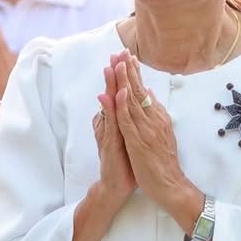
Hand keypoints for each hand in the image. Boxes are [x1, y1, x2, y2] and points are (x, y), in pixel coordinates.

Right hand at [92, 50, 136, 202]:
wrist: (116, 186)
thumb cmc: (126, 164)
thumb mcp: (129, 139)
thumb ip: (127, 121)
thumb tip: (131, 105)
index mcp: (120, 122)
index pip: (122, 95)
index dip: (123, 77)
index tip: (125, 58)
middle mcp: (112, 125)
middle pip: (114, 96)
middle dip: (115, 75)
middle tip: (114, 54)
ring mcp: (110, 134)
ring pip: (111, 106)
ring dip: (111, 86)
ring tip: (111, 68)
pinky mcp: (111, 144)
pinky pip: (113, 124)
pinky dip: (114, 109)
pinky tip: (115, 96)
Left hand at [113, 54, 202, 227]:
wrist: (170, 185)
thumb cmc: (162, 161)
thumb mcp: (160, 133)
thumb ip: (154, 112)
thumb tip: (148, 92)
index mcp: (158, 117)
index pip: (144, 91)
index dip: (135, 73)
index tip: (127, 55)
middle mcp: (154, 120)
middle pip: (139, 91)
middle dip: (130, 70)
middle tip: (122, 51)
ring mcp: (147, 130)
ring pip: (134, 102)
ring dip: (126, 82)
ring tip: (119, 63)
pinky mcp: (140, 142)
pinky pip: (130, 122)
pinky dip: (124, 107)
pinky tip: (119, 94)